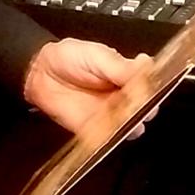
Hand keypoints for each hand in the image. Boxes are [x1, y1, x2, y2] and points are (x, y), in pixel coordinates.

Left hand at [23, 38, 150, 136]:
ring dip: (131, 124)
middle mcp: (125, 98)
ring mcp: (113, 116)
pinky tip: (109, 129)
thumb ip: (121, 66)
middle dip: (144, 108)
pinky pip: (110, 139)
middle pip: (147, 109)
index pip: (152, 85)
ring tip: (121, 115)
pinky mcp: (98, 131)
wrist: (42, 72)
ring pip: (133, 127)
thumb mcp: (97, 55)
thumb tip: (146, 65)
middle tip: (134, 102)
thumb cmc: (69, 58)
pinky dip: (112, 137)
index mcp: (130, 76)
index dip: (152, 88)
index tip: (146, 87)